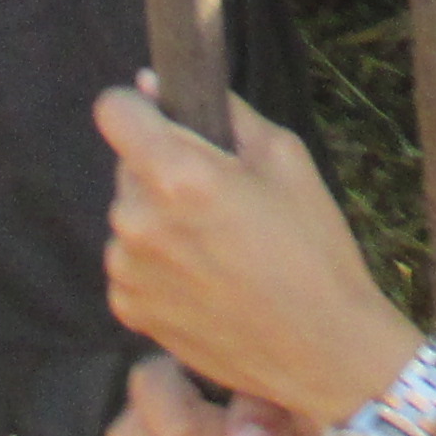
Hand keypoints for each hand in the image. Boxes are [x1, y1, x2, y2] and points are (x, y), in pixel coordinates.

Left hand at [98, 84, 419, 421]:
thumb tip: (157, 85)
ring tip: (219, 248)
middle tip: (221, 198)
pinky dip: (158, 265)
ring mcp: (127, 270)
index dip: (139, 108)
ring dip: (159, 220)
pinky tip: (205, 282)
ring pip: (129, 216)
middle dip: (163, 169)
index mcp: (178, 176)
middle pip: (127, 166)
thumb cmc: (314, 249)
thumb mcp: (287, 158)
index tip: (168, 121)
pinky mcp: (128, 309)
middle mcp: (138, 221)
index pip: (112, 110)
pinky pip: (130, 264)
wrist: (323, 350)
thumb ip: (222, 114)